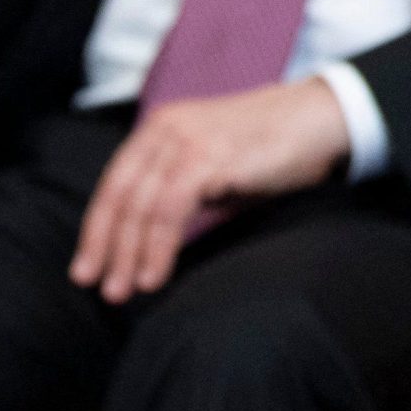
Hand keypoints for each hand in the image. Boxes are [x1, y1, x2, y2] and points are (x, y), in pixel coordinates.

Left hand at [68, 78, 350, 302]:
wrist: (323, 118)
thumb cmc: (276, 147)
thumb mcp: (216, 164)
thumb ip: (183, 190)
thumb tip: (152, 238)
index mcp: (161, 128)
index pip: (115, 185)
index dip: (97, 230)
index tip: (88, 269)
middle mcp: (166, 129)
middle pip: (120, 198)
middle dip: (106, 249)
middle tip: (101, 289)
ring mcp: (186, 141)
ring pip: (140, 207)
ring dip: (128, 255)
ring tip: (124, 292)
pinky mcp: (208, 157)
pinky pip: (168, 211)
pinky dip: (157, 248)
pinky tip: (155, 275)